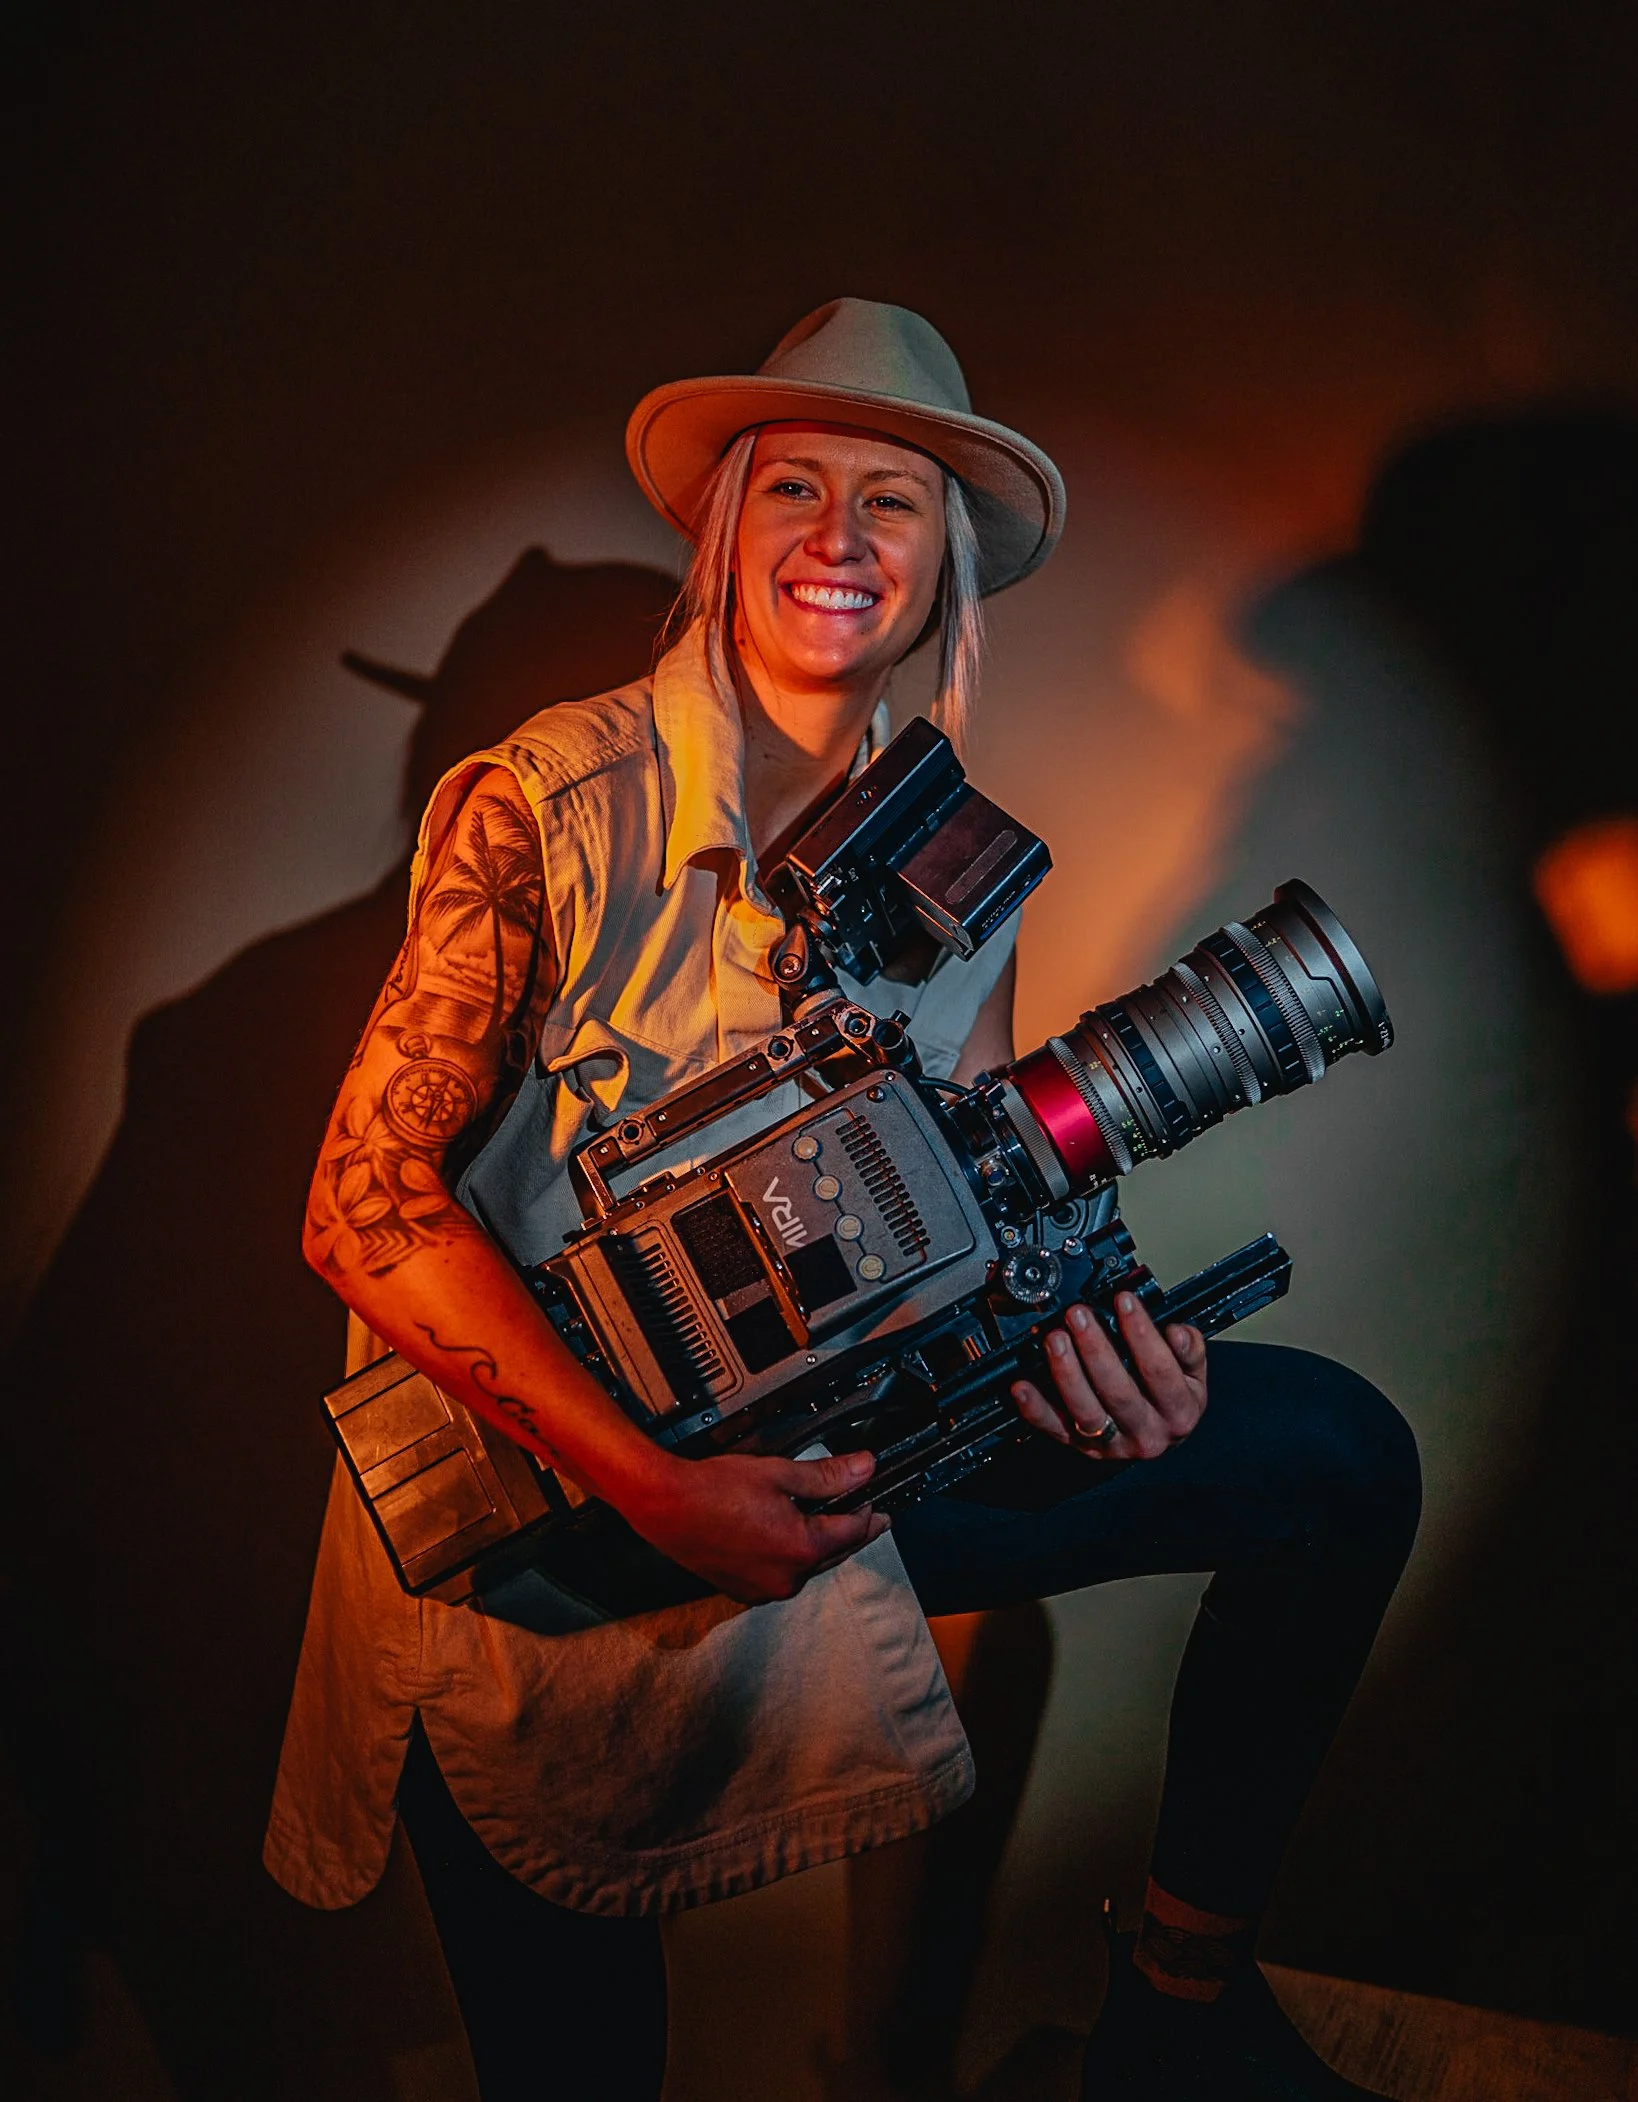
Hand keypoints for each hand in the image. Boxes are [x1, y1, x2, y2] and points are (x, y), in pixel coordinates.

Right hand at [623, 1448, 889, 1604]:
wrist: (664, 1505)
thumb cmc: (712, 1488)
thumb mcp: (779, 1473)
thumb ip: (827, 1475)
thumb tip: (864, 1468)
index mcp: (801, 1549)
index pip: (853, 1531)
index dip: (870, 1513)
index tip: (880, 1504)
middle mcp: (786, 1578)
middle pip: (834, 1553)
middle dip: (851, 1530)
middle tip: (865, 1513)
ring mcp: (764, 1589)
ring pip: (808, 1566)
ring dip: (820, 1545)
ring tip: (826, 1521)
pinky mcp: (744, 1590)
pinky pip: (781, 1575)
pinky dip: (791, 1557)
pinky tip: (788, 1536)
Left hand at [1010, 1293, 1206, 1460]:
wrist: (1157, 1437)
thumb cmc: (1171, 1399)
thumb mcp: (1193, 1374)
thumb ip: (1189, 1350)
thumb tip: (1178, 1331)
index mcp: (1179, 1411)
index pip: (1160, 1371)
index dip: (1141, 1334)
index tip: (1123, 1301)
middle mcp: (1146, 1432)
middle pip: (1118, 1391)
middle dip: (1096, 1349)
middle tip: (1079, 1315)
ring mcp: (1111, 1444)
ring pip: (1085, 1410)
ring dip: (1066, 1372)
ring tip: (1055, 1339)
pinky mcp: (1080, 1446)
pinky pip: (1054, 1429)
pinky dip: (1035, 1408)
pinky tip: (1023, 1386)